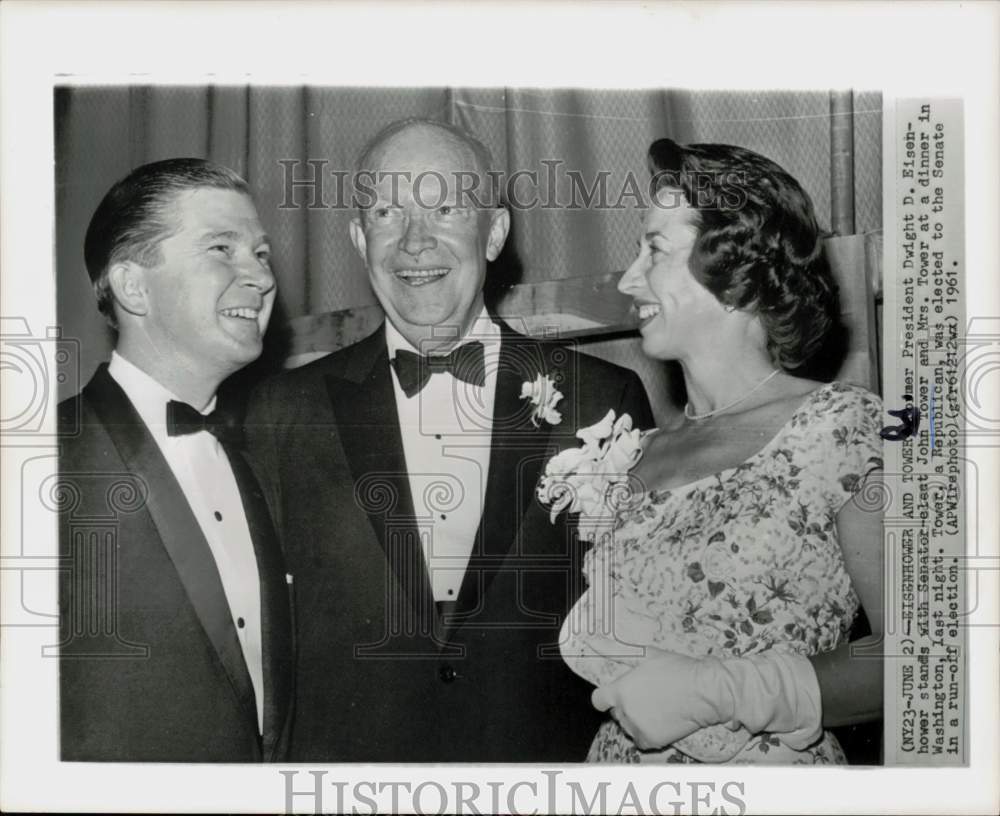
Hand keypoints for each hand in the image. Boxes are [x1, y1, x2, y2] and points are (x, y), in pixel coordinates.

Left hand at [590, 649, 730, 750]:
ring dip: (636, 720)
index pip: (598, 700)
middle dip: (626, 706)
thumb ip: (621, 654)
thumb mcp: (647, 655)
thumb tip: (596, 644)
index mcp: (620, 690)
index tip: (613, 696)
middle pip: (616, 712)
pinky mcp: (651, 740)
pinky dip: (646, 734)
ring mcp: (637, 727)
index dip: (604, 697)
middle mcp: (625, 711)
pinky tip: (659, 722)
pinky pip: (640, 740)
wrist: (703, 692)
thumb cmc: (677, 670)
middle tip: (645, 697)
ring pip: (628, 726)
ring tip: (655, 708)